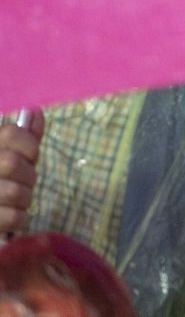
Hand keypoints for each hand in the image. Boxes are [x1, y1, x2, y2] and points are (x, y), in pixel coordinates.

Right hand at [0, 110, 43, 234]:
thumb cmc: (0, 183)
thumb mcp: (9, 157)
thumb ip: (24, 137)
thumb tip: (36, 110)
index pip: (10, 133)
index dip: (29, 146)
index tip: (30, 158)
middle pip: (13, 164)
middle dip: (29, 176)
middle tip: (25, 183)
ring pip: (16, 192)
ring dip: (25, 199)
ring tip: (17, 201)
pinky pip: (13, 218)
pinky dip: (20, 219)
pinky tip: (13, 217)